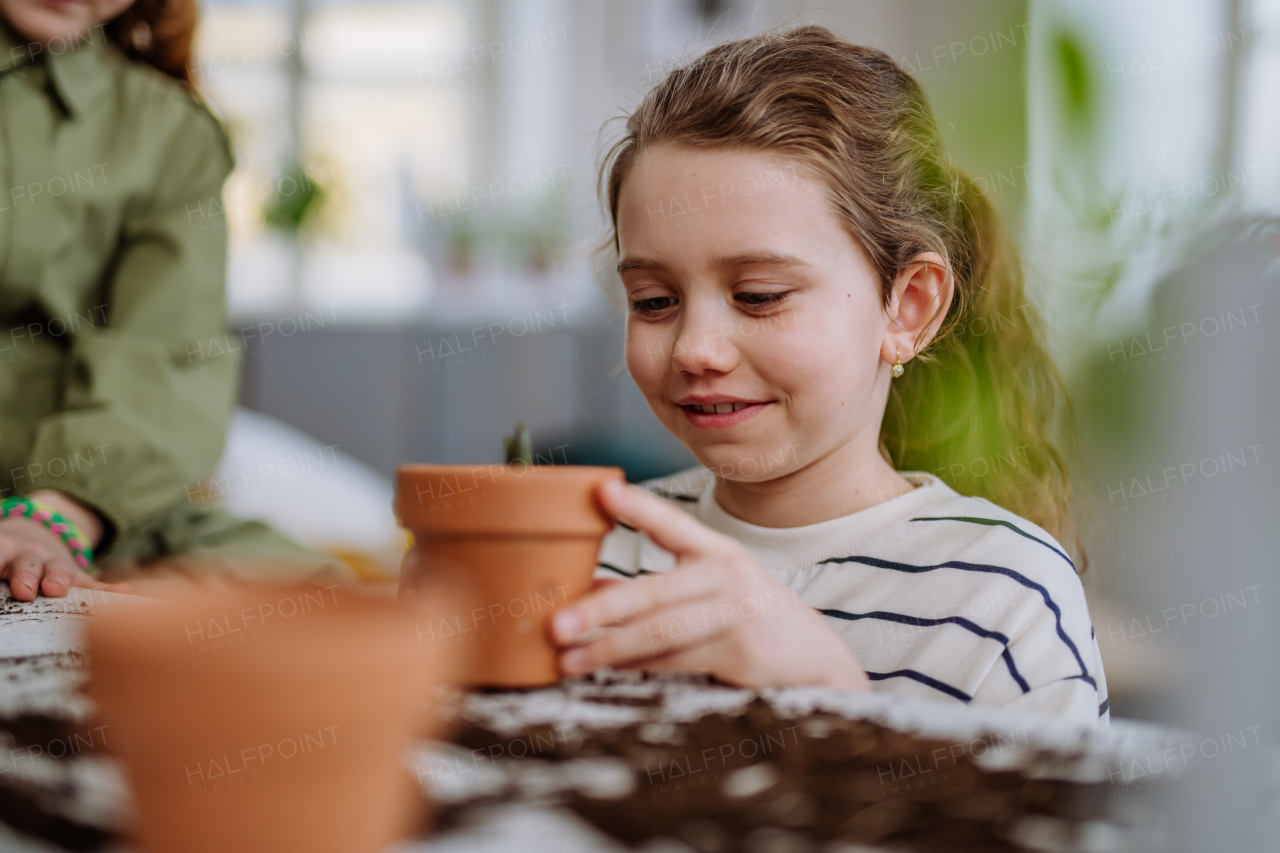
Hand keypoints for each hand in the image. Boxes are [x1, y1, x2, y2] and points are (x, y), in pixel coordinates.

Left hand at [1, 493, 123, 600]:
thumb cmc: (6, 554)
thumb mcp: (1, 552)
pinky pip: (90, 583)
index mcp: (3, 547)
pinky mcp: (75, 577)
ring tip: (56, 588)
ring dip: (58, 578)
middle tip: (23, 591)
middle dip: (26, 576)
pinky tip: (123, 590)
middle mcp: (29, 554)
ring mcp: (54, 564)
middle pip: (28, 563)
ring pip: (58, 569)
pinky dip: (105, 589)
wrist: (33, 533)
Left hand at [550, 480, 868, 689]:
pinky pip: (675, 660)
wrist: (816, 658)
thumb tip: (590, 592)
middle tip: (557, 622)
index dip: (637, 506)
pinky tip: (606, 669)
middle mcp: (728, 575)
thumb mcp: (712, 591)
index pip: (672, 523)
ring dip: (609, 648)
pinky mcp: (740, 651)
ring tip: (568, 659)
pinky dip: (636, 667)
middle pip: (653, 591)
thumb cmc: (750, 619)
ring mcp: (736, 613)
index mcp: (718, 551)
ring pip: (659, 632)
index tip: (601, 490)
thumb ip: (660, 589)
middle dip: (601, 609)